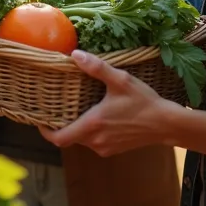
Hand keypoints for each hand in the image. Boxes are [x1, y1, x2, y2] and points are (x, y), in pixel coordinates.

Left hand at [39, 50, 177, 156]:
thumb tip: (75, 54)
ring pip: (81, 140)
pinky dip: (90, 131)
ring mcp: (105, 148)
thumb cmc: (143, 101)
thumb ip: (96, 68)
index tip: (39, 119)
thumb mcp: (120, 80)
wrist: (166, 124)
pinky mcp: (113, 150)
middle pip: (68, 138)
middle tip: (57, 107)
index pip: (59, 138)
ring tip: (77, 108)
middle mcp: (95, 141)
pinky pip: (94, 142)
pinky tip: (96, 116)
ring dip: (77, 127)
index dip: (45, 131)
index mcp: (92, 125)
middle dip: (61, 124)